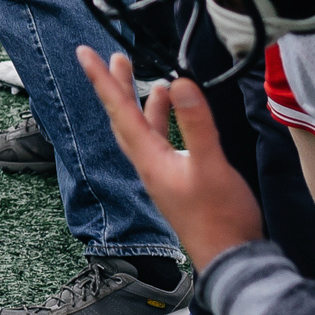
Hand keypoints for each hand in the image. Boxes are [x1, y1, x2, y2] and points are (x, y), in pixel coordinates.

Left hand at [79, 48, 264, 272]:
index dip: (101, 79)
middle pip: (124, 117)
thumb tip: (181, 83)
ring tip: (154, 80)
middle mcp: (148, 163)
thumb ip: (196, 124)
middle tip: (116, 58)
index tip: (83, 54)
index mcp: (148, 157)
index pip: (119, 110)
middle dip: (118, 86)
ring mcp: (161, 173)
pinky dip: (163, 123)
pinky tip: (177, 117)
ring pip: (143, 130)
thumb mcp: (210, 165)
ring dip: (143, 103)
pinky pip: (160, 142)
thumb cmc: (220, 218)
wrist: (231, 259)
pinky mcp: (177, 180)